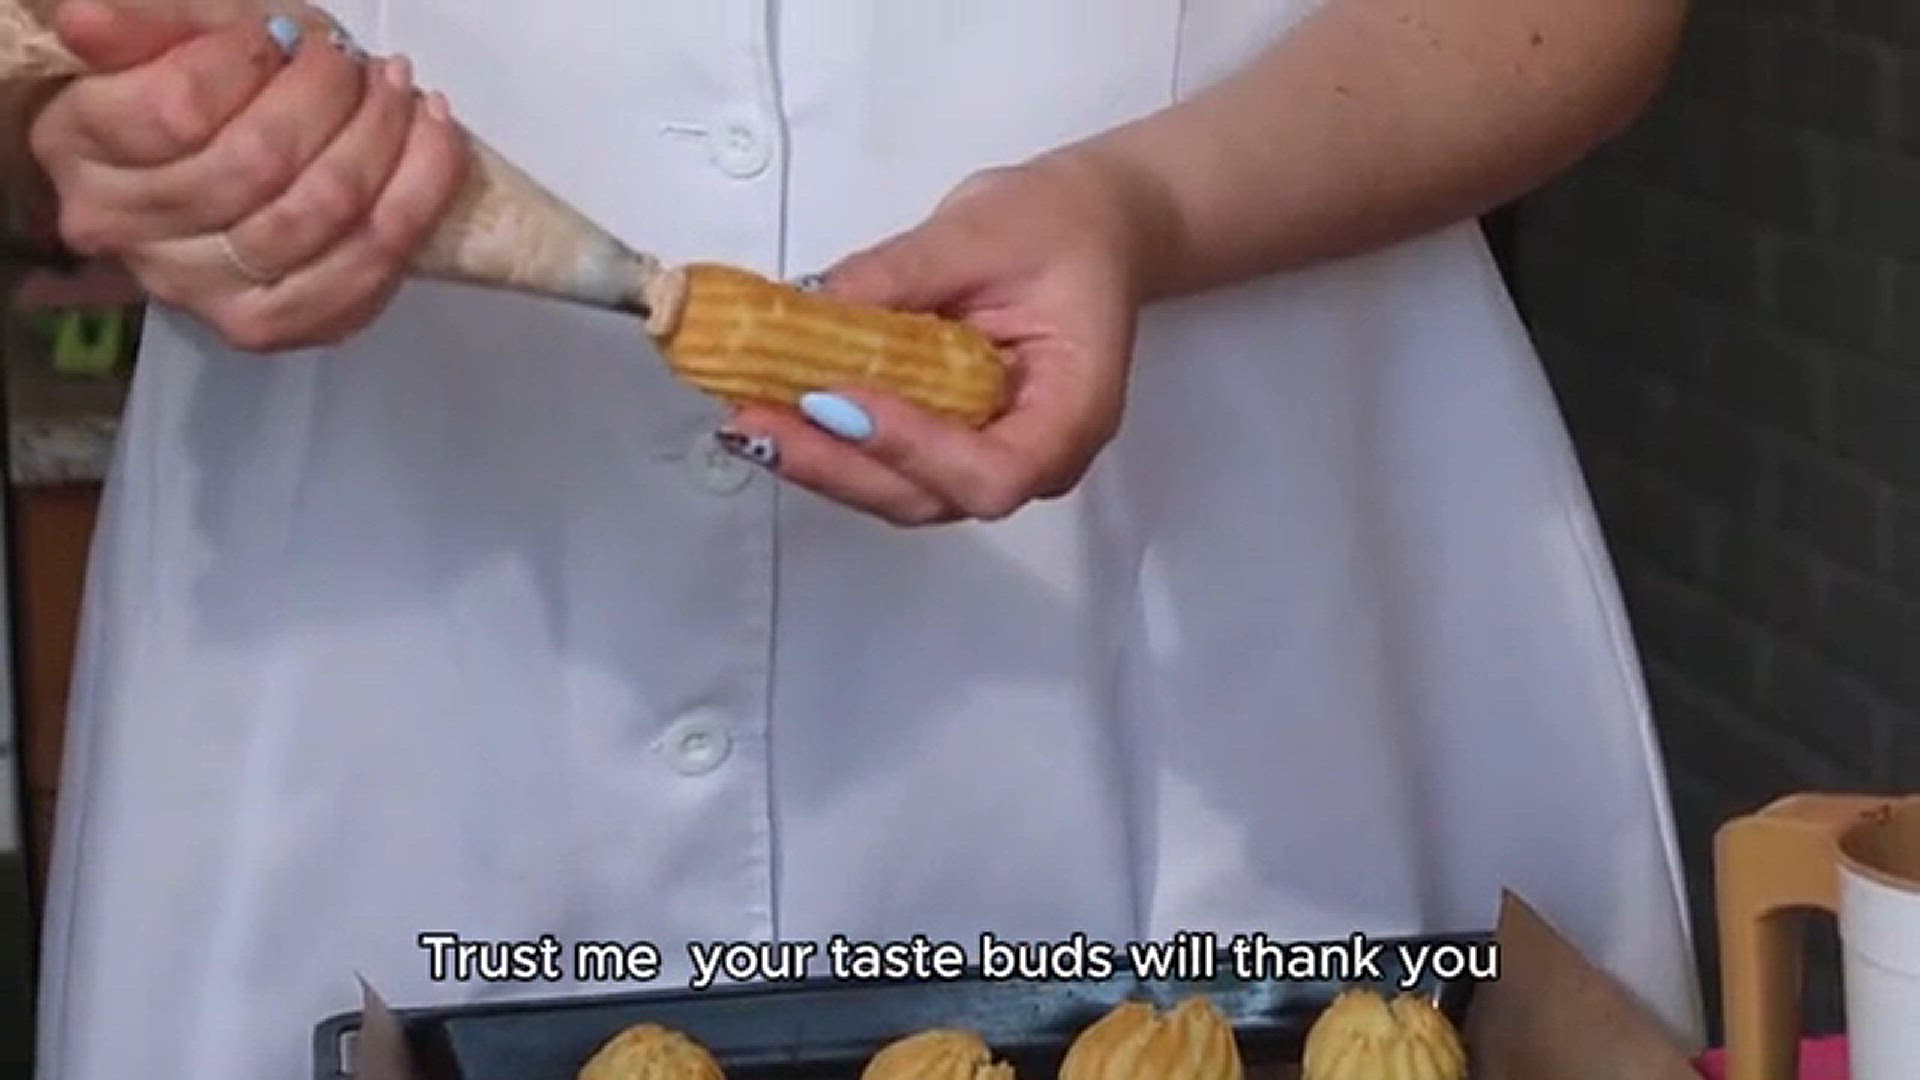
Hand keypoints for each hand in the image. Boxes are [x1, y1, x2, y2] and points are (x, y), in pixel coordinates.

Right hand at [27, 1, 467, 351]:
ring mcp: (197, 291)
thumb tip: (86, 21)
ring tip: (406, 97)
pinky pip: (361, 278)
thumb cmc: (202, 85)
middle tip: (369, 66)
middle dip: (335, 101)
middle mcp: (124, 231)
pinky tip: (432, 146)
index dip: (252, 63)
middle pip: (260, 165)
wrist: (225, 159)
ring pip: (318, 219)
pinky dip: (416, 204)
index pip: (179, 110)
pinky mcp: (270, 328)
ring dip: (385, 145)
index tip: (289, 35)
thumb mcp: (178, 34)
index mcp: (78, 145)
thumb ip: (149, 21)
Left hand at [716, 151, 1166, 525]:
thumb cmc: (1060, 227)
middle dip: (837, 463)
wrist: (1088, 229)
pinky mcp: (947, 445)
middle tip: (755, 418)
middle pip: (932, 497)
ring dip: (820, 461)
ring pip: (899, 492)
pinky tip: (771, 412)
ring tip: (747, 417)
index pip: (996, 471)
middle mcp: (1037, 456)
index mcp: (1075, 408)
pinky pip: (886, 463)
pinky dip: (827, 445)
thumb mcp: (981, 231)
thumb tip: (805, 305)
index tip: (841, 400)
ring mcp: (987, 457)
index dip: (915, 450)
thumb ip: (897, 275)